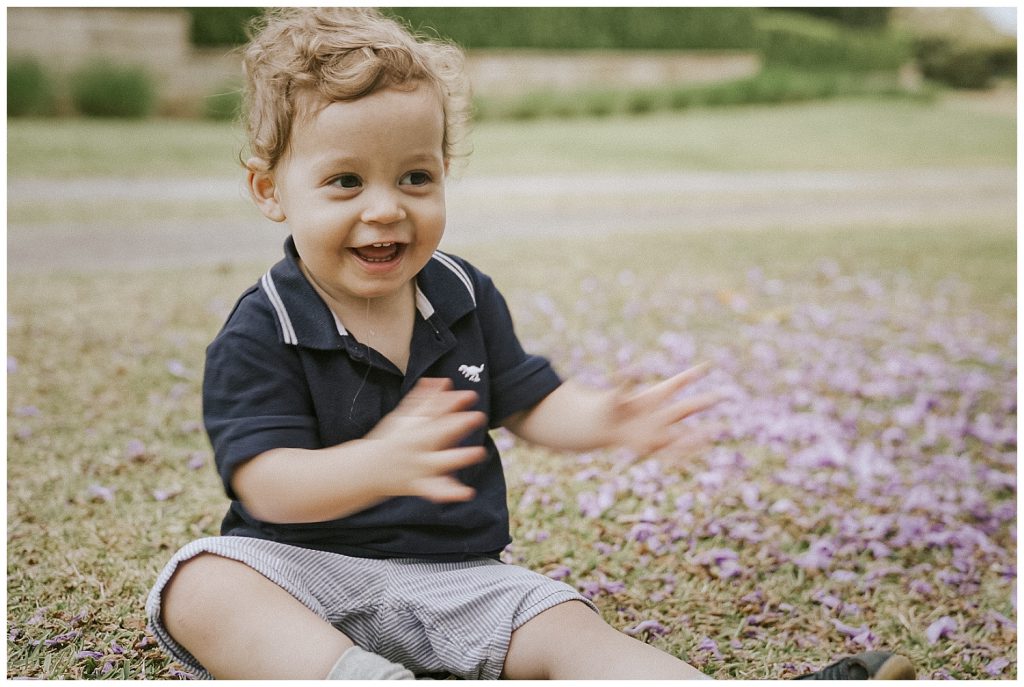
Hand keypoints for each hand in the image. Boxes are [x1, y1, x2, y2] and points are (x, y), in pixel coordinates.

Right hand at [365, 377, 487, 502]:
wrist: (365, 470)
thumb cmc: (389, 440)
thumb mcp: (402, 417)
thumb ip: (424, 400)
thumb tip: (443, 381)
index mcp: (413, 427)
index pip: (434, 411)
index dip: (453, 403)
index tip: (470, 395)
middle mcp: (417, 445)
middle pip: (438, 433)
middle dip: (458, 425)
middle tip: (478, 417)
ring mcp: (418, 466)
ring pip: (441, 461)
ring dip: (459, 457)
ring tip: (479, 452)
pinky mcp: (419, 485)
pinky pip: (435, 490)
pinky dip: (450, 493)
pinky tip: (467, 492)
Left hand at [604, 362, 723, 457]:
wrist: (603, 425)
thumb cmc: (609, 406)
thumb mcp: (614, 397)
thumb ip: (622, 385)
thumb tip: (626, 373)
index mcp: (653, 396)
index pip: (675, 384)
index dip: (690, 375)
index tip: (707, 365)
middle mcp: (660, 413)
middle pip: (686, 408)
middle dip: (703, 402)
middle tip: (721, 395)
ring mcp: (658, 430)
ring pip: (682, 431)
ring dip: (696, 433)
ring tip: (714, 431)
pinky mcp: (651, 446)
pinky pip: (670, 451)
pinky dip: (681, 454)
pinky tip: (693, 456)